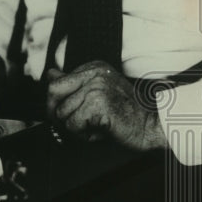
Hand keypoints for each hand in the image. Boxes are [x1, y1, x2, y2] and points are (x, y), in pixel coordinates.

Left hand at [45, 60, 166, 149]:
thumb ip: (74, 84)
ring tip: (96, 126)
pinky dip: (83, 134)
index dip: (57, 104)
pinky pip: (72, 124)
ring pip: (62, 113)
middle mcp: (95, 73)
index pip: (57, 82)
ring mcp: (97, 86)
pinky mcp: (98, 103)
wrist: (151, 127)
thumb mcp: (98, 93)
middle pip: (53, 93)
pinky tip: (100, 130)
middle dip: (58, 114)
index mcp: (95, 67)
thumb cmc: (127, 114)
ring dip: (75, 127)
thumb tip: (51, 74)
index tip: (70, 114)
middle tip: (76, 124)